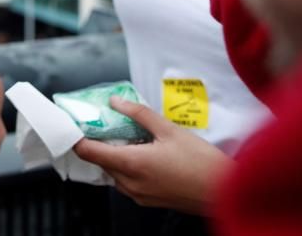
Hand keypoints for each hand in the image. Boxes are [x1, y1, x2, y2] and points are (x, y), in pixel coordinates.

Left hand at [73, 96, 231, 214]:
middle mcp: (130, 183)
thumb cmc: (202, 162)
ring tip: (128, 135)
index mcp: (131, 165)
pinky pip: (127, 181)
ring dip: (115, 154)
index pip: (88, 152)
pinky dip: (127, 166)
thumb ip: (139, 114)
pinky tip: (142, 152)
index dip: (76, 137)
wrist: (228, 192)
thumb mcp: (170, 130)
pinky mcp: (149, 200)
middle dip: (99, 142)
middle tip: (104, 122)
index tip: (74, 123)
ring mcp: (139, 195)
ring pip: (114, 172)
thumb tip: (116, 102)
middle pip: (100, 161)